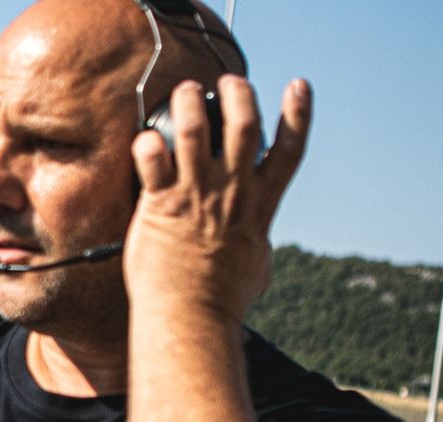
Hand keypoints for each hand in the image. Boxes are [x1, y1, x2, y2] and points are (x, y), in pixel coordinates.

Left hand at [125, 74, 311, 325]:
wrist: (191, 318)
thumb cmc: (221, 301)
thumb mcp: (255, 267)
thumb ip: (257, 243)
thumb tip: (259, 245)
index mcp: (259, 206)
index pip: (288, 150)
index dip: (298, 114)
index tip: (297, 86)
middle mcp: (231, 193)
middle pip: (244, 125)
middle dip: (239, 94)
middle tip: (228, 83)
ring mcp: (195, 195)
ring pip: (195, 129)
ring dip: (189, 103)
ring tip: (185, 91)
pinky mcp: (160, 204)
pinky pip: (152, 159)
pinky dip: (147, 144)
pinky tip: (145, 139)